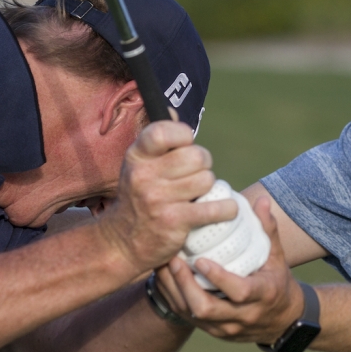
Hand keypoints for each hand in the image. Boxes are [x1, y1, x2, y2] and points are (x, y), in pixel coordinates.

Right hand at [96, 120, 236, 274]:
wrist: (124, 241)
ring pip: (207, 180)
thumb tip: (172, 110)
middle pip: (196, 156)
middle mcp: (143, 176)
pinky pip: (215, 207)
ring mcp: (158, 199)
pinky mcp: (174, 222)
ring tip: (196, 194)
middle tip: (195, 174)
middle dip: (203, 163)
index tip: (186, 144)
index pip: (162, 131)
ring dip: (209, 187)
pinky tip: (223, 210)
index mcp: (137, 156)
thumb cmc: (140, 195)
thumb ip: (159, 139)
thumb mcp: (141, 165)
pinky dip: (226, 209)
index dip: (183, 135)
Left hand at [155, 196, 305, 343]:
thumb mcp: (278, 258)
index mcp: (263, 295)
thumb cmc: (277, 282)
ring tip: (164, 266)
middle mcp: (243, 316)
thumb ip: (268, 230)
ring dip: (175, 291)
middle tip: (174, 262)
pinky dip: (173, 298)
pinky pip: (186, 318)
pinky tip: (164, 278)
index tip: (200, 260)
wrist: (281, 322)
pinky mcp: (212, 331)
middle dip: (186, 286)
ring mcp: (226, 328)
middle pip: (208, 309)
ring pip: (193, 316)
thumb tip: (261, 200)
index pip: (240, 292)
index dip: (219, 278)